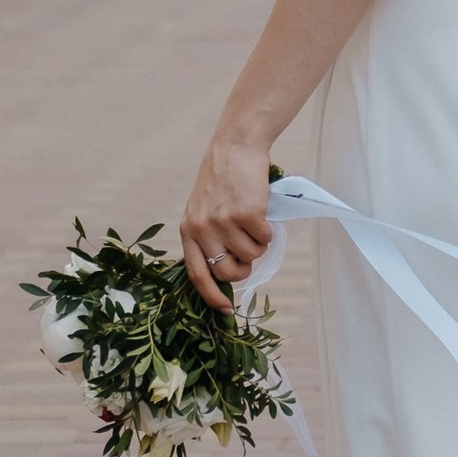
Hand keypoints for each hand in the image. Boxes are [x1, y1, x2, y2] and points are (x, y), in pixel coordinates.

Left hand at [183, 134, 273, 315]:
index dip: (211, 296)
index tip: (224, 310)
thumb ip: (209, 237)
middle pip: (227, 271)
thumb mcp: (204, 209)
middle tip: (249, 251)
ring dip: (258, 244)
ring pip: (251, 255)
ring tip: (254, 222)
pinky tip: (262, 211)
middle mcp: (203, 229)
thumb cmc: (223, 179)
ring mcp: (224, 222)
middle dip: (243, 268)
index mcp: (188, 230)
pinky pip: (265, 239)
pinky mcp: (247, 213)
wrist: (236, 146)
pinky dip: (269, 230)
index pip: (196, 274)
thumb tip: (228, 270)